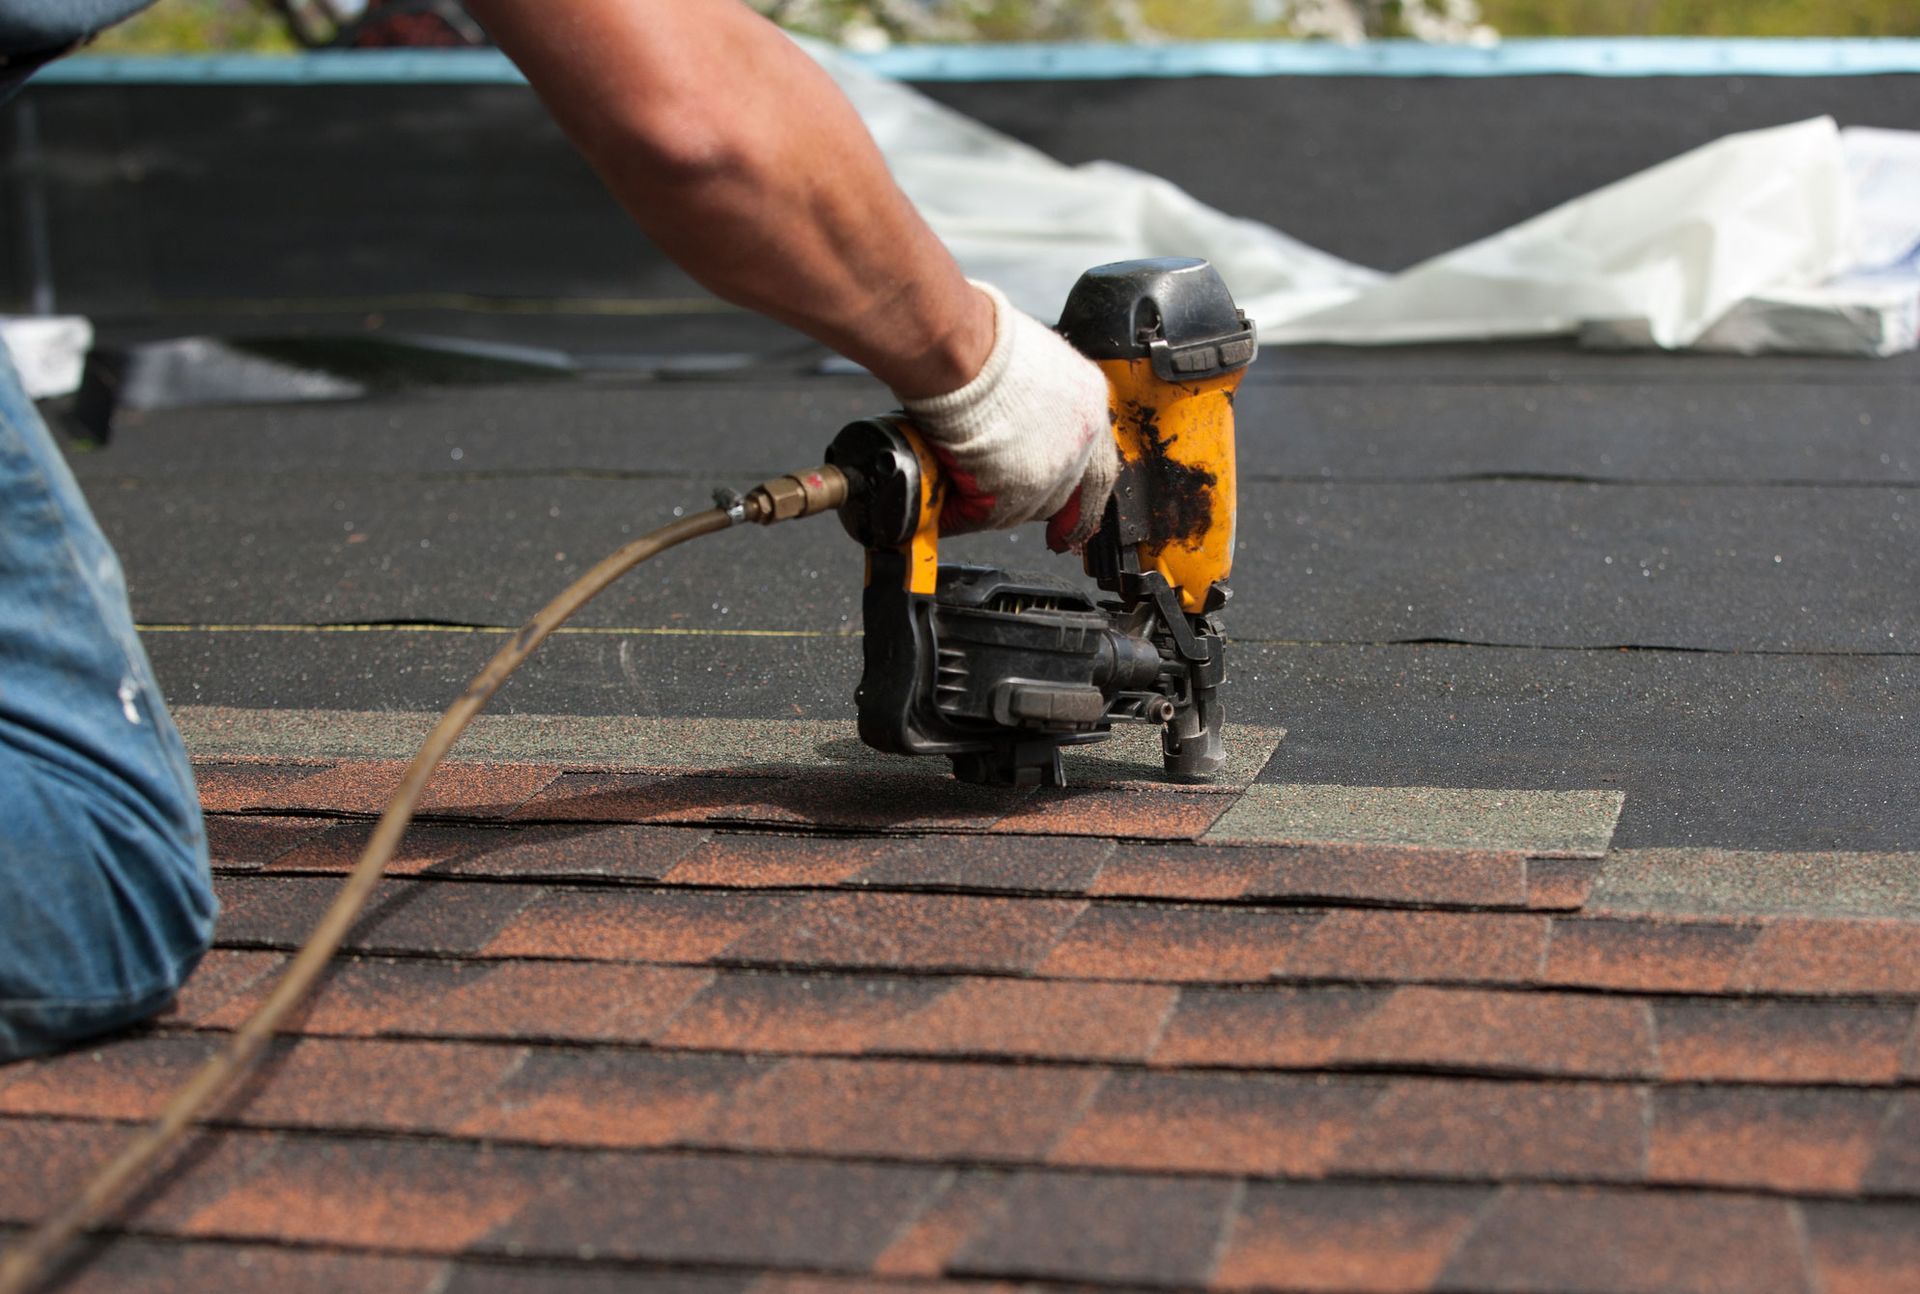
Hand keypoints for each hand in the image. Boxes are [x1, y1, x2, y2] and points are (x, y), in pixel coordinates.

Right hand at [902, 282, 1118, 551]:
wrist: (961, 350)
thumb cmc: (983, 341)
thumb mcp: (1032, 362)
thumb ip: (1036, 397)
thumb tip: (1015, 416)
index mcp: (1088, 402)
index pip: (1097, 464)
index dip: (1082, 497)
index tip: (1071, 523)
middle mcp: (1079, 439)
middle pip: (1061, 491)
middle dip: (1029, 499)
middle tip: (1000, 500)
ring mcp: (1050, 468)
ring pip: (1022, 508)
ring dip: (989, 504)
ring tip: (957, 489)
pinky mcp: (1015, 490)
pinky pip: (983, 515)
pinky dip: (959, 513)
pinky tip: (943, 503)